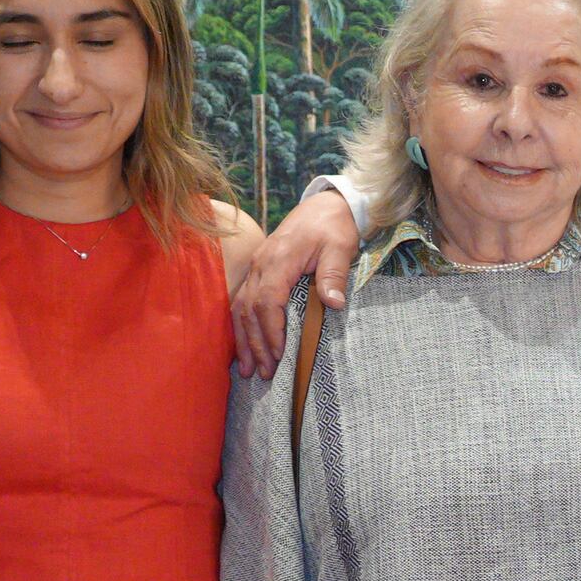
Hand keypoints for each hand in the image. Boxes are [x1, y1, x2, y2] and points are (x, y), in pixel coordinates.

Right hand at [229, 184, 360, 372]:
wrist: (325, 206)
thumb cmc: (334, 227)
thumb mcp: (340, 247)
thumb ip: (334, 275)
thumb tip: (334, 304)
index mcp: (279, 259)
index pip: (268, 301)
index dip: (271, 330)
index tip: (279, 355)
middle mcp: (261, 264)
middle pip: (249, 309)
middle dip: (255, 344)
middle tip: (264, 373)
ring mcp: (256, 266)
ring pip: (241, 307)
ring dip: (243, 339)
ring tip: (248, 369)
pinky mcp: (258, 270)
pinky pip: (242, 301)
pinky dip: (242, 325)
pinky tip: (244, 346)